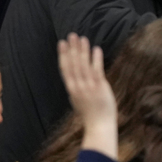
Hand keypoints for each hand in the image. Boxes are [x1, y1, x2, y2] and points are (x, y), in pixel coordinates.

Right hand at [58, 33, 117, 158]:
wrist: (99, 126)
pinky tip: (96, 49)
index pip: (65, 69)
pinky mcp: (100, 87)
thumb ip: (77, 89)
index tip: (62, 43)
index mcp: (71, 90)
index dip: (63, 55)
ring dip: (83, 50)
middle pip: (73, 63)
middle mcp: (78, 87)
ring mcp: (88, 87)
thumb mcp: (79, 101)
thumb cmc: (90, 116)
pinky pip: (97, 70)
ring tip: (82, 38)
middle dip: (72, 48)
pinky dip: (96, 59)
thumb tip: (74, 81)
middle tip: (71, 35)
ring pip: (83, 65)